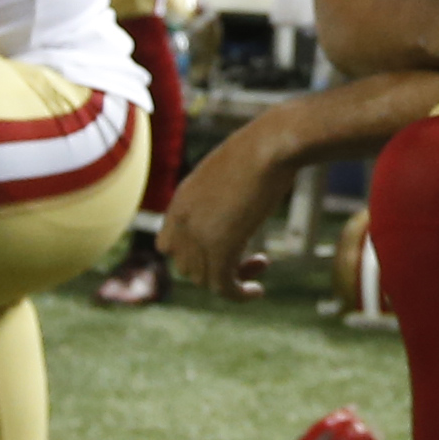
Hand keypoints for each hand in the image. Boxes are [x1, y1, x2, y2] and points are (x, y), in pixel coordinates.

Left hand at [158, 116, 308, 299]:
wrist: (271, 145)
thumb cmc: (262, 149)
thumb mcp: (232, 169)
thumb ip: (223, 192)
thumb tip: (237, 202)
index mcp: (181, 200)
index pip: (167, 245)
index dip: (192, 254)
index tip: (225, 247)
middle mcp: (182, 219)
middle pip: (186, 267)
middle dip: (216, 268)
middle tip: (252, 256)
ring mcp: (198, 234)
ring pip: (205, 280)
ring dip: (232, 280)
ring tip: (261, 264)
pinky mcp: (221, 247)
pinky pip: (224, 287)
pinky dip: (239, 295)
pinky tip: (258, 292)